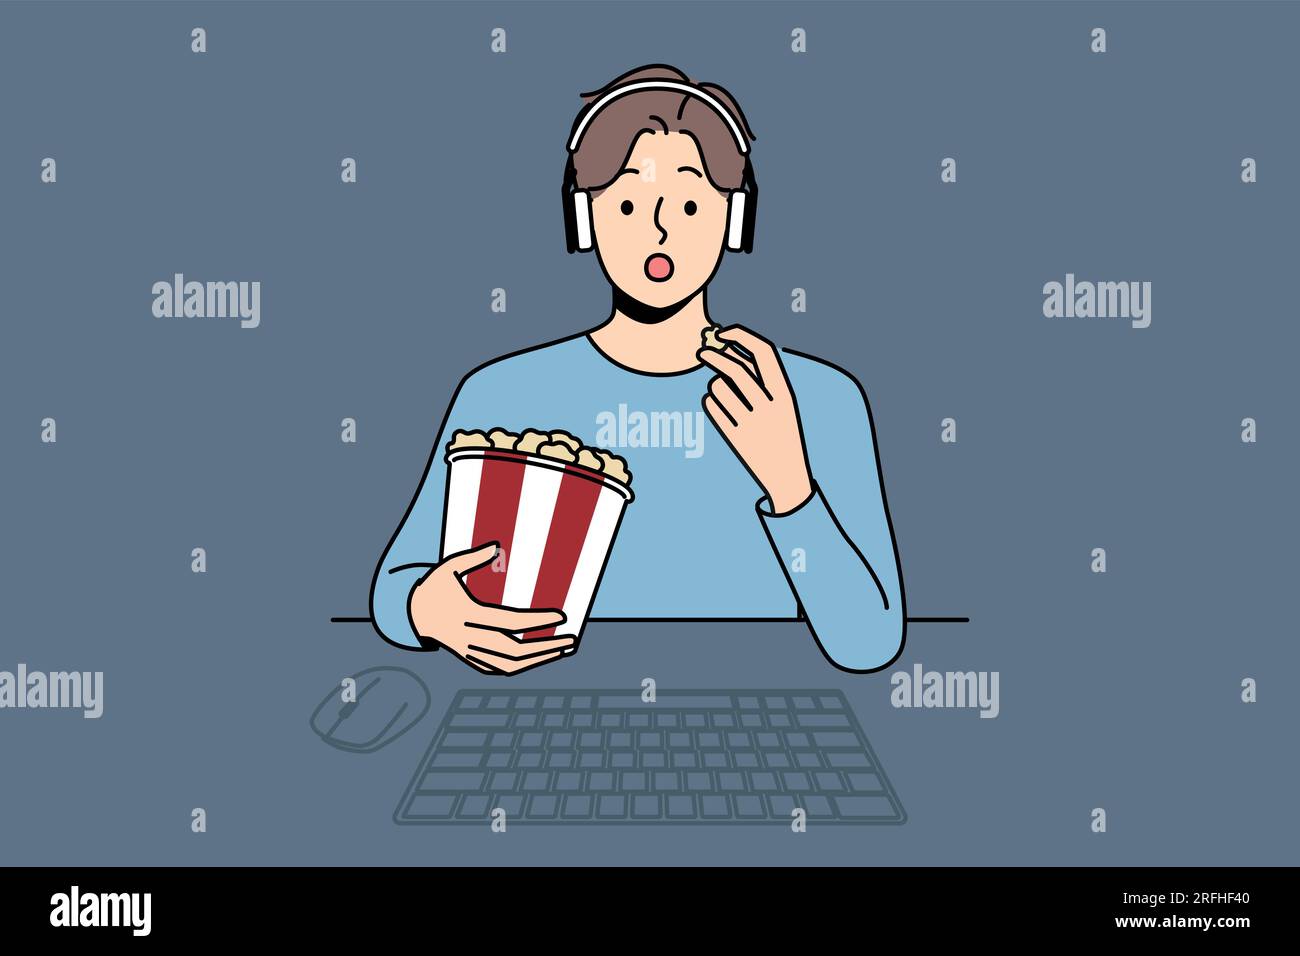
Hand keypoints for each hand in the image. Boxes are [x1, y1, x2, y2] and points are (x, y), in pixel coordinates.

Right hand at [408, 542, 574, 674]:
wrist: (411, 616)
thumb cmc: (434, 587)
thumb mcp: (447, 567)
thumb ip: (472, 557)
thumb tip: (496, 546)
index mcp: (465, 615)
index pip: (508, 622)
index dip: (536, 620)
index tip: (561, 617)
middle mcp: (468, 638)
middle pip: (513, 651)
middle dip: (545, 648)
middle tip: (572, 640)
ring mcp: (468, 652)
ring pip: (508, 666)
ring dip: (538, 660)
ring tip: (562, 649)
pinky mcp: (468, 659)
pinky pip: (497, 669)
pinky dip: (520, 667)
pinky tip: (539, 658)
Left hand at [698, 325, 813, 513]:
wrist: (787, 476)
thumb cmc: (781, 430)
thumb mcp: (780, 402)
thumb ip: (759, 376)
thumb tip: (728, 346)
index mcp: (785, 393)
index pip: (764, 351)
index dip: (741, 336)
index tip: (723, 332)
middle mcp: (770, 406)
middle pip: (735, 368)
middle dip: (714, 355)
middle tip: (701, 351)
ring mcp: (752, 423)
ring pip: (718, 387)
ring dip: (715, 384)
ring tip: (724, 396)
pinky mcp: (735, 438)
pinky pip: (710, 406)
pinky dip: (710, 401)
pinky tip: (719, 409)